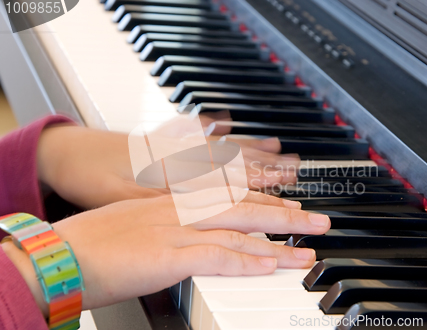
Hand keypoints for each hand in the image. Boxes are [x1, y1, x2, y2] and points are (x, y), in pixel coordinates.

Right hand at [2, 192, 329, 314]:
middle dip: (283, 214)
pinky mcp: (167, 254)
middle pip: (243, 207)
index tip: (287, 204)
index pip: (228, 196)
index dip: (262, 200)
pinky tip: (269, 265)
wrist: (60, 254)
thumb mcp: (138, 224)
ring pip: (238, 230)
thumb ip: (170, 227)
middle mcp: (179, 210)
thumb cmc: (93, 244)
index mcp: (173, 202)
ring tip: (306, 249)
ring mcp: (175, 230)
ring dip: (276, 240)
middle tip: (315, 220)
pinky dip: (246, 261)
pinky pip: (216, 256)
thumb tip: (192, 239)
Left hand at [37, 122, 298, 208]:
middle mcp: (180, 156)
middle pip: (236, 167)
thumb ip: (166, 203)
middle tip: (299, 181)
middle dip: (271, 175)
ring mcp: (175, 146)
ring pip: (224, 149)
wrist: (65, 153)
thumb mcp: (125, 201)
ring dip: (254, 152)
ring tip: (282, 153)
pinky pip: (201, 134)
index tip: (290, 205)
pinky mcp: (166, 139)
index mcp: (173, 175)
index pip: (229, 188)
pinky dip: (221, 131)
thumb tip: (202, 210)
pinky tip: (231, 126)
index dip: (263, 198)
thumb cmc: (90, 181)